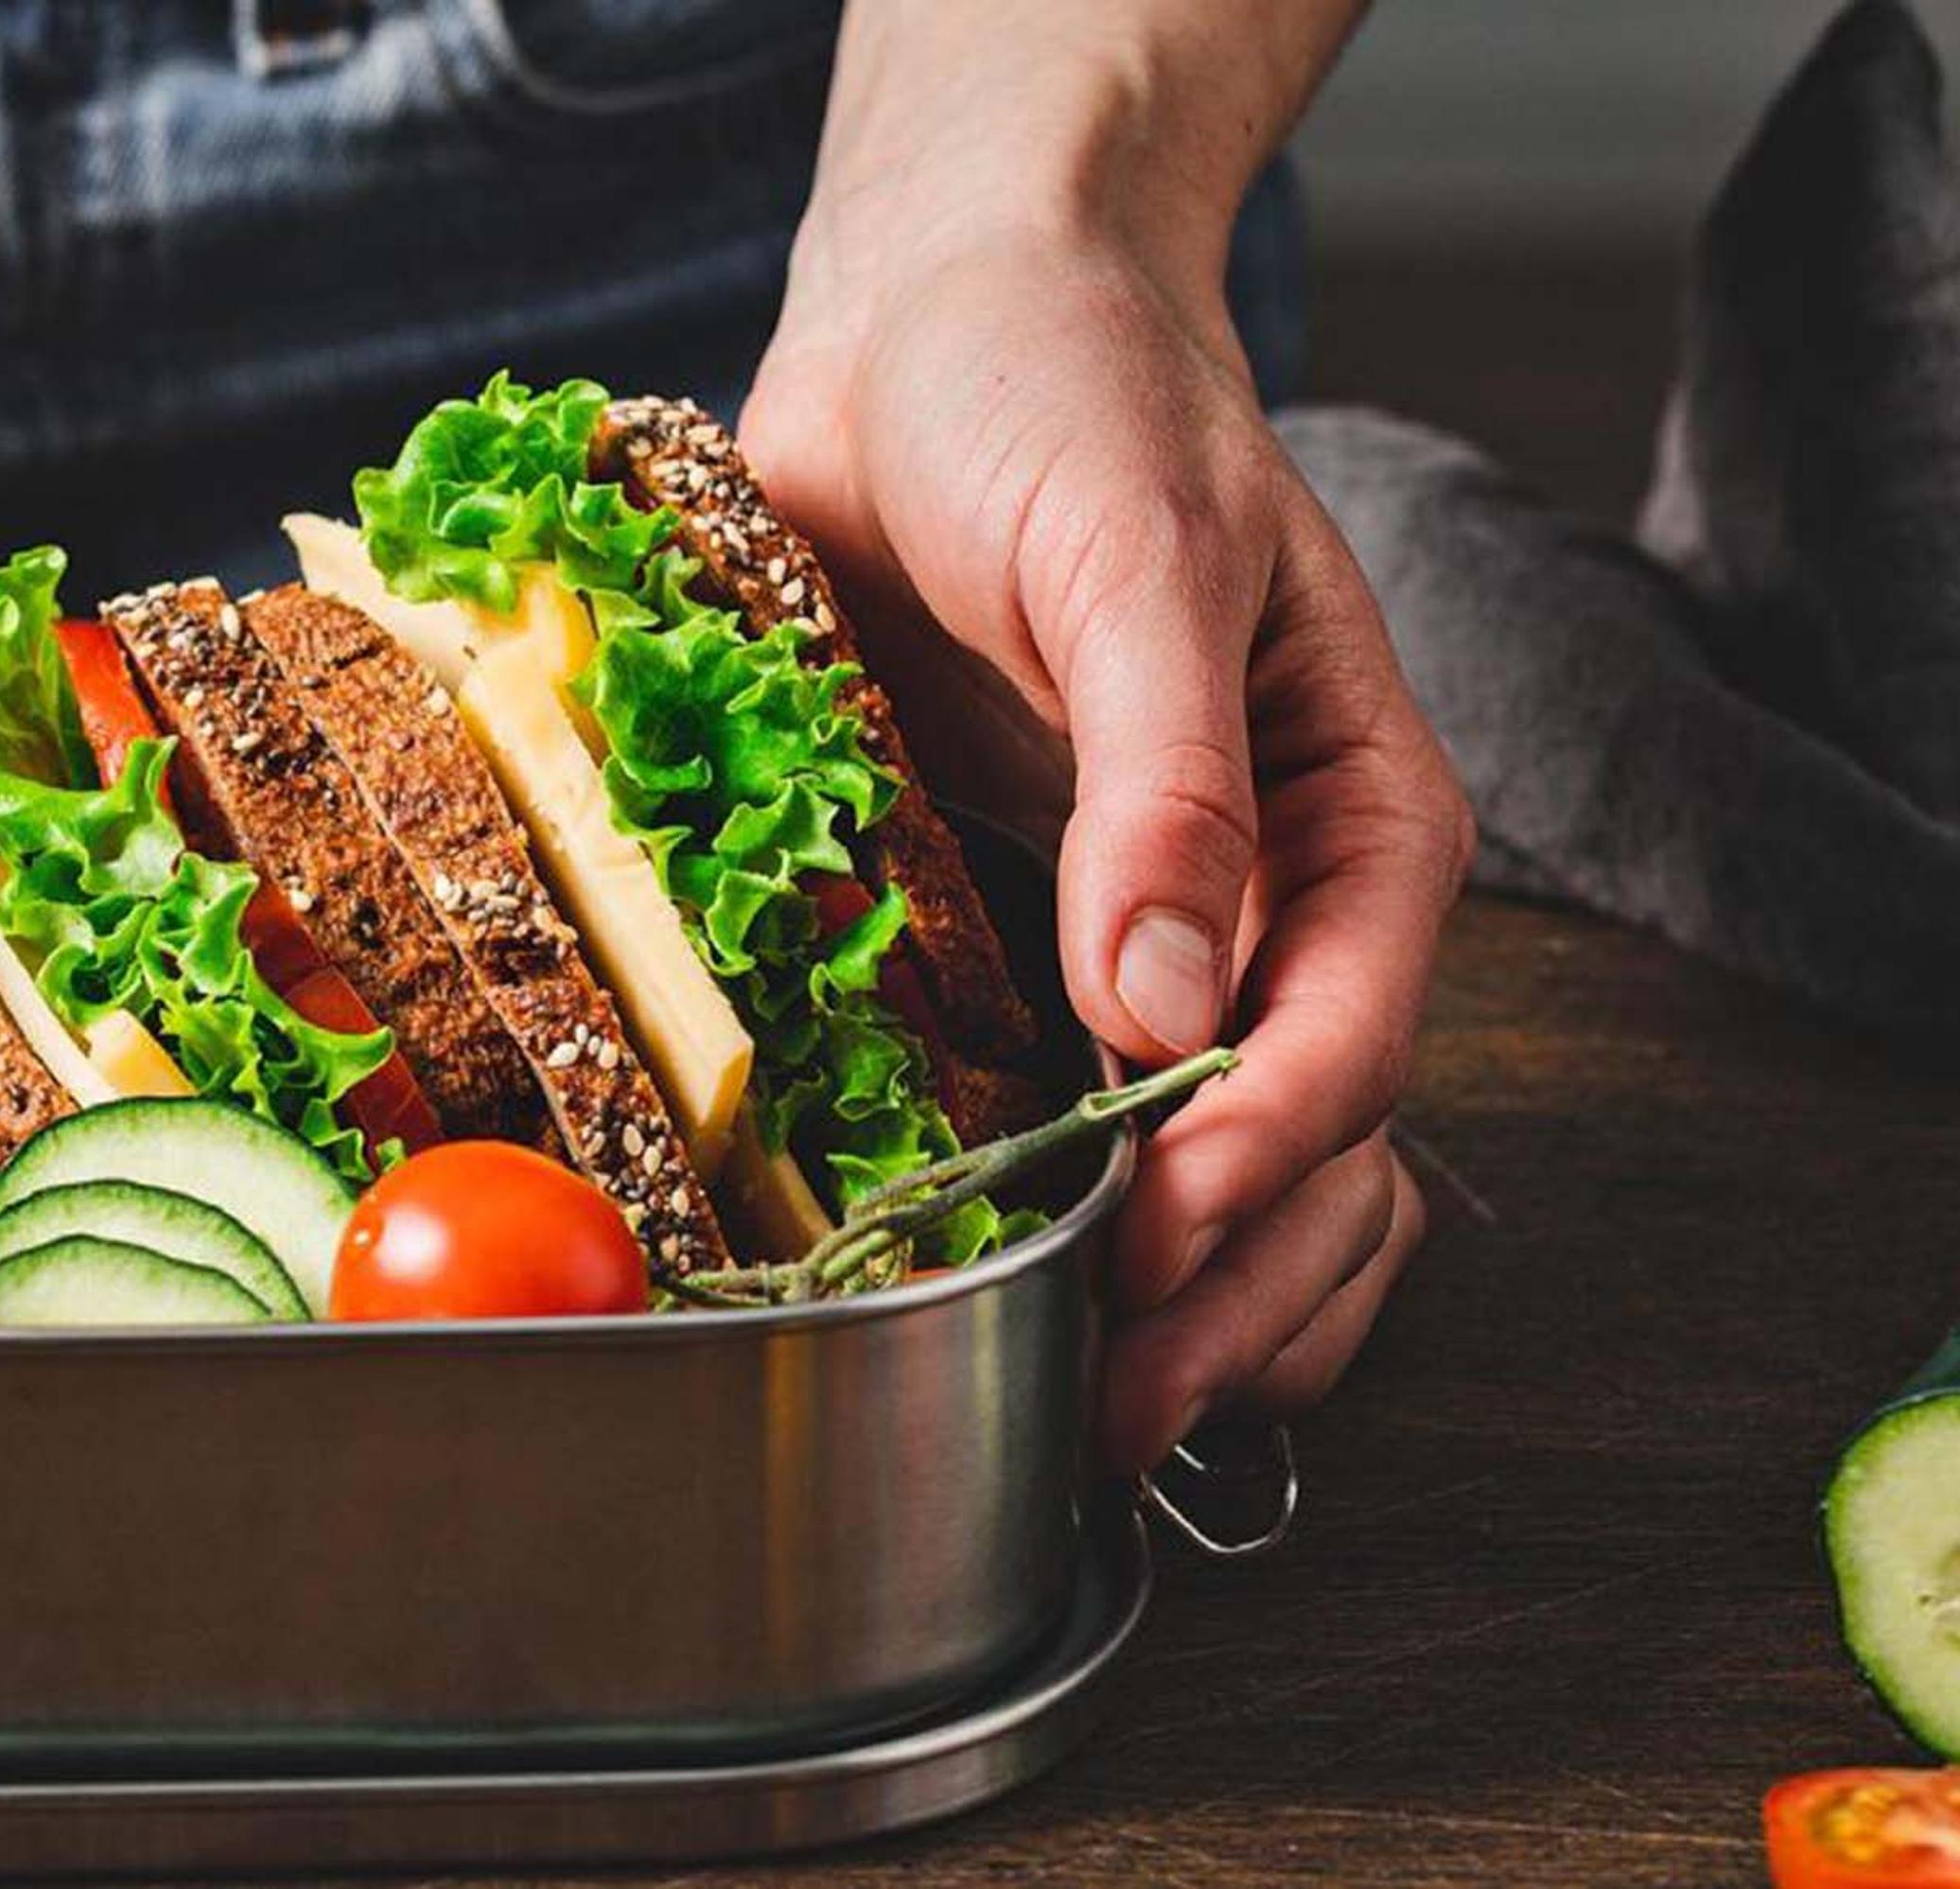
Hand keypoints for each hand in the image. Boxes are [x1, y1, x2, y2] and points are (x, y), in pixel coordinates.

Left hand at [740, 176, 1469, 1474]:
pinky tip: (1015, 1310)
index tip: (1157, 1241)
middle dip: (1229, 1296)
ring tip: (1075, 1413)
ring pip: (1230, 1187)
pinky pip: (1080, 1134)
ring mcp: (1151, 945)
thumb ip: (1164, 774)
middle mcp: (1271, 905)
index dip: (1262, 1156)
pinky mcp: (1021, 947)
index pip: (1351, 1035)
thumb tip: (1171, 999)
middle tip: (1105, 1404)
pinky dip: (1076, 1232)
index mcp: (1353, 815)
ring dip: (1182, 1311)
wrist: (935, 328)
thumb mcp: (1134, 552)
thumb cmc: (1061, 399)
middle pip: (1312, 1159)